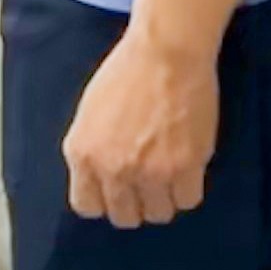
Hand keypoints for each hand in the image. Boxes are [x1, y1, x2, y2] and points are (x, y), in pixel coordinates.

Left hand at [63, 21, 220, 227]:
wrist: (165, 54)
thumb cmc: (126, 74)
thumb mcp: (89, 115)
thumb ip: (92, 151)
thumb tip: (100, 180)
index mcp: (82, 154)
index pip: (87, 206)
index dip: (104, 200)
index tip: (116, 191)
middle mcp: (112, 169)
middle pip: (124, 215)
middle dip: (135, 203)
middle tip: (146, 184)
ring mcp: (150, 171)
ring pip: (158, 213)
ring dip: (164, 198)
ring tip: (169, 175)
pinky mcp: (186, 166)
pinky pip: (188, 200)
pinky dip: (188, 190)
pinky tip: (187, 170)